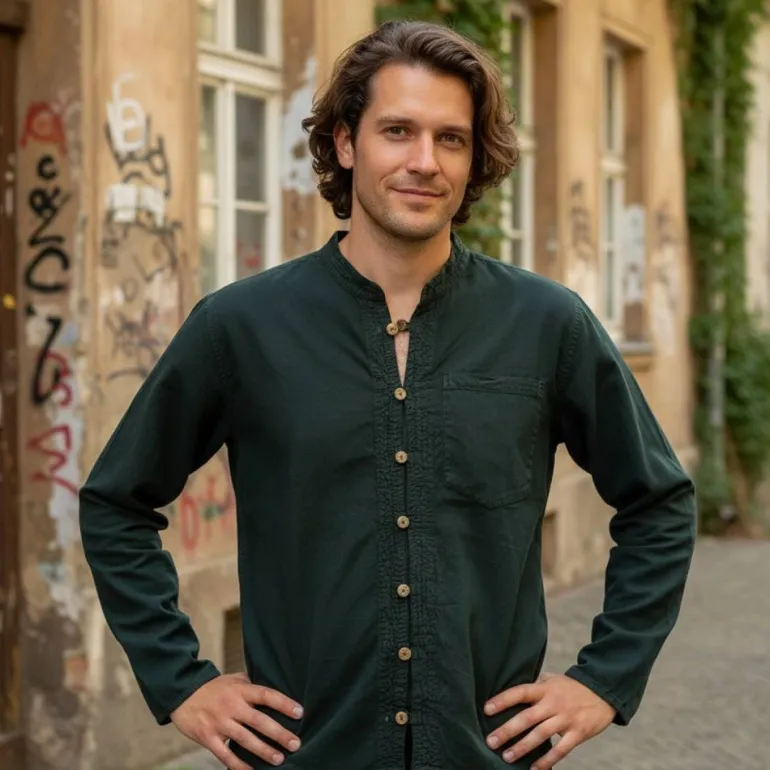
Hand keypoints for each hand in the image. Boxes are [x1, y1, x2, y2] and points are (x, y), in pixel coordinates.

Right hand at [170, 672, 303, 768]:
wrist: (182, 693)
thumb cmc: (213, 687)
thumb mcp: (233, 679)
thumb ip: (250, 685)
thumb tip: (272, 689)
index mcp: (240, 690)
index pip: (267, 695)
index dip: (284, 703)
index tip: (300, 712)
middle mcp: (232, 706)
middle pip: (259, 721)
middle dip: (279, 733)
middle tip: (296, 743)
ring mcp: (220, 722)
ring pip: (245, 739)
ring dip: (263, 751)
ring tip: (279, 760)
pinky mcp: (208, 737)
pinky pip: (225, 754)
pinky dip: (238, 765)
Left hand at [483, 672, 614, 768]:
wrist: (603, 691)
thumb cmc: (572, 687)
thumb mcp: (552, 679)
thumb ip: (535, 686)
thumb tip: (514, 693)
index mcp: (544, 689)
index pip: (520, 692)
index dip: (503, 700)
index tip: (486, 709)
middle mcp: (553, 703)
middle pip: (527, 717)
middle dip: (507, 730)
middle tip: (491, 741)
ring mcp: (566, 719)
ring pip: (540, 735)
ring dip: (522, 747)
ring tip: (506, 757)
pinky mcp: (578, 733)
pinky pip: (561, 750)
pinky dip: (547, 760)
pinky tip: (535, 769)